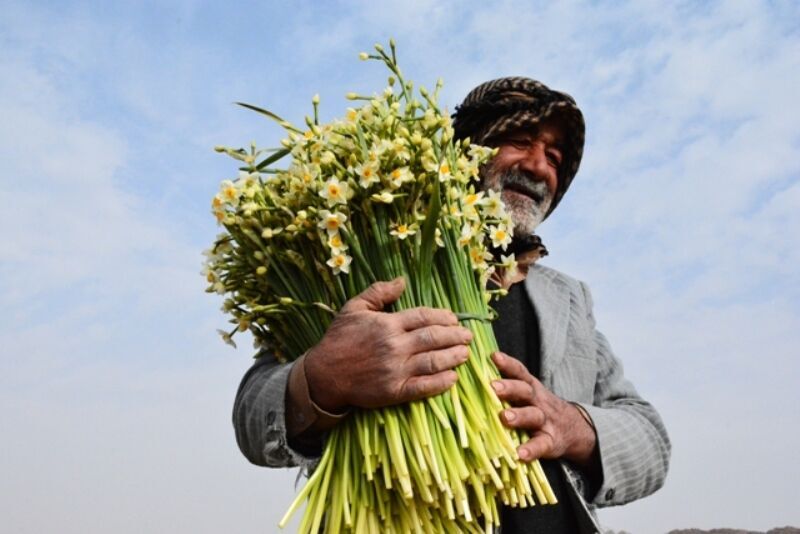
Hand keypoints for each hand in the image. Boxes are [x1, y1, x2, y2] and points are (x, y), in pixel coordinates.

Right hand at [304, 277, 472, 411]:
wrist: (323, 375)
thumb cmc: (338, 340)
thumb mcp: (354, 308)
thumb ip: (379, 292)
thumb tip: (402, 280)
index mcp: (387, 324)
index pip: (424, 317)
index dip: (443, 317)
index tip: (454, 319)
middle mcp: (395, 346)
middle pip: (434, 338)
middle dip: (455, 336)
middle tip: (467, 335)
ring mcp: (396, 370)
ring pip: (434, 361)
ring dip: (454, 357)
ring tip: (465, 354)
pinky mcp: (394, 391)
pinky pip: (424, 387)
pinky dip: (442, 383)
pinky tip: (453, 378)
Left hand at [491, 351, 596, 465]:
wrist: (573, 429)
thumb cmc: (538, 408)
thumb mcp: (527, 394)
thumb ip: (506, 386)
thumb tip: (472, 376)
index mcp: (530, 387)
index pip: (519, 372)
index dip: (508, 364)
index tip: (494, 357)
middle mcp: (538, 401)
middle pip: (525, 390)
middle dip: (509, 387)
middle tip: (492, 387)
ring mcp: (545, 421)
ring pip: (533, 415)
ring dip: (519, 415)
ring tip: (505, 417)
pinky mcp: (551, 441)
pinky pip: (541, 445)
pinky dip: (531, 449)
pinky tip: (520, 454)